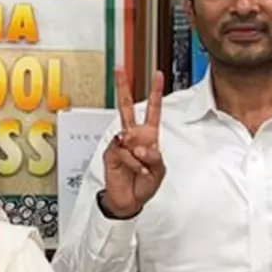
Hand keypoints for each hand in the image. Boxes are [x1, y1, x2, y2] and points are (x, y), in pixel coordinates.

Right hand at [101, 68, 165, 218]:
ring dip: (139, 154)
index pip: (153, 110)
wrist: (129, 201)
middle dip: (123, 88)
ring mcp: (121, 144)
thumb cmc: (144, 184)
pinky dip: (133, 163)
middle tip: (120, 70)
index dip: (156, 93)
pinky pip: (124, 152)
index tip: (158, 75)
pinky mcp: (111, 153)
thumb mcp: (159, 171)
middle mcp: (133, 136)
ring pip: (127, 134)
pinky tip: (136, 171)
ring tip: (143, 169)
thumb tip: (142, 147)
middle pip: (127, 108)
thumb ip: (155, 157)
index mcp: (149, 137)